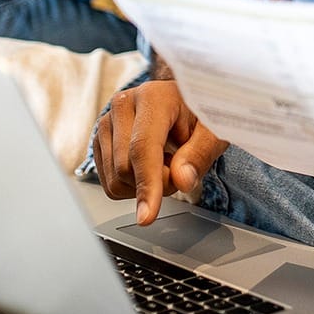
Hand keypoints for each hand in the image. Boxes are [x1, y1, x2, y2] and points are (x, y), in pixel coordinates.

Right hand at [91, 81, 228, 224]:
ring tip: (165, 160)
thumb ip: (200, 154)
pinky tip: (148, 164)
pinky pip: (109, 182)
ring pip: (115, 179)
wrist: (183, 101)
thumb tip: (182, 180)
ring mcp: (106, 122)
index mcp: (153, 96)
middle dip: (158, 182)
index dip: (146, 184)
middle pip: (126, 168)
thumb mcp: (213, 131)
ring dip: (144, 184)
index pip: (143, 148)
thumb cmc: (199, 113)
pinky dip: (132, 184)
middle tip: (181, 166)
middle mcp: (122, 105)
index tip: (147, 216)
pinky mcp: (99, 140)